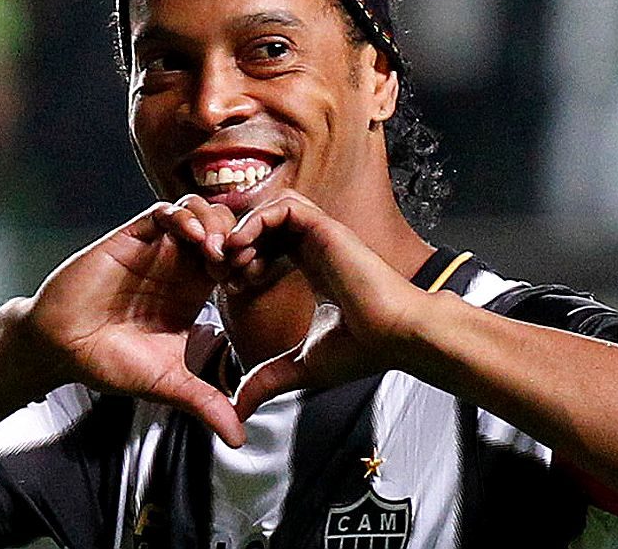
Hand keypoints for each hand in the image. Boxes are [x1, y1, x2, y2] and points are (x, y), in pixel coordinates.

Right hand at [19, 196, 244, 446]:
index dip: (252, 265)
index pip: (237, 261)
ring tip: (219, 252)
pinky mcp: (131, 237)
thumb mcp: (169, 384)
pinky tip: (195, 239)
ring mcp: (156, 248)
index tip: (254, 284)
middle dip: (241, 238)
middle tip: (241, 264)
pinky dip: (186, 217)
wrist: (61, 349)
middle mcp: (178, 265)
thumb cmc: (111, 363)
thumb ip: (205, 403)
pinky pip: (165, 211)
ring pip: (199, 211)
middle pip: (226, 227)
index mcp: (194, 291)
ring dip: (217, 223)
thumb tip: (239, 439)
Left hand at [224, 192, 428, 420]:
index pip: (268, 245)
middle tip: (219, 271)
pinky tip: (242, 248)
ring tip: (230, 259)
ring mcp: (323, 235)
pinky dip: (256, 222)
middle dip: (235, 243)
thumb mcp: (301, 365)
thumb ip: (267, 379)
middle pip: (264, 224)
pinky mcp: (327, 228)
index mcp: (313, 268)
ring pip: (271, 208)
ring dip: (243, 229)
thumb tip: (237, 410)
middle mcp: (316, 247)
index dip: (241, 261)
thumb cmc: (364, 350)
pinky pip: (283, 207)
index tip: (230, 289)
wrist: (398, 338)